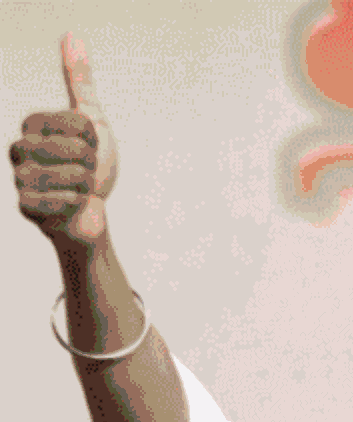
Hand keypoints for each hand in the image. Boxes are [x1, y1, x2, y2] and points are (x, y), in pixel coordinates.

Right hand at [11, 33, 117, 247]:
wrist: (91, 213)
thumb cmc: (91, 166)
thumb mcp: (92, 120)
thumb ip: (80, 81)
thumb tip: (72, 36)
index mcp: (32, 126)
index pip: (68, 120)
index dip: (88, 135)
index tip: (90, 144)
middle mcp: (19, 149)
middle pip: (66, 148)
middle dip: (89, 161)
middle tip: (86, 169)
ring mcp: (20, 177)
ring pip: (63, 175)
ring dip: (84, 183)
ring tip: (80, 187)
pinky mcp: (25, 206)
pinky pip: (55, 201)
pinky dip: (74, 203)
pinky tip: (71, 204)